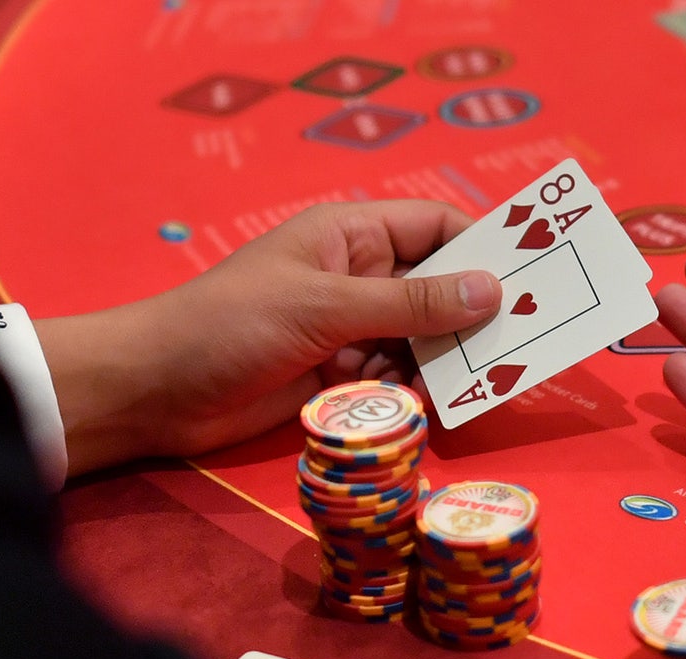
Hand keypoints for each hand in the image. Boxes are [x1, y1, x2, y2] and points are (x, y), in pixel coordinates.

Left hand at [35, 200, 501, 476]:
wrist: (156, 391)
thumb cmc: (232, 325)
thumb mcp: (325, 306)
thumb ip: (410, 302)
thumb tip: (492, 290)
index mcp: (351, 234)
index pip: (435, 226)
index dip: (483, 246)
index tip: (530, 278)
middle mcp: (357, 275)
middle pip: (436, 285)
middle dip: (472, 311)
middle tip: (525, 337)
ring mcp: (349, 326)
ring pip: (421, 336)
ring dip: (446, 357)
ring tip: (484, 379)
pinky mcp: (339, 372)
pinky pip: (396, 374)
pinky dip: (416, 388)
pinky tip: (434, 404)